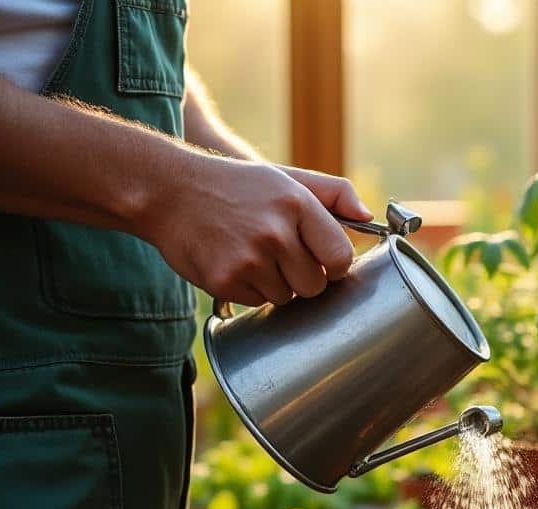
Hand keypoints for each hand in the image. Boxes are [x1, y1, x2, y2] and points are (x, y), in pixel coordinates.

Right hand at [138, 154, 373, 305]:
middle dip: (304, 276)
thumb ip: (334, 192)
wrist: (169, 191)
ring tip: (253, 254)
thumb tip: (368, 216)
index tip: (322, 259)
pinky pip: (257, 302)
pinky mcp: (225, 280)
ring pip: (287, 297)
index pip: (341, 258)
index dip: (334, 264)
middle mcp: (275, 233)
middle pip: (315, 285)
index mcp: (298, 204)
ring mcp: (249, 259)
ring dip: (276, 284)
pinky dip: (250, 289)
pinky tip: (234, 262)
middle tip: (281, 255)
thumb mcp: (287, 178)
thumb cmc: (238, 187)